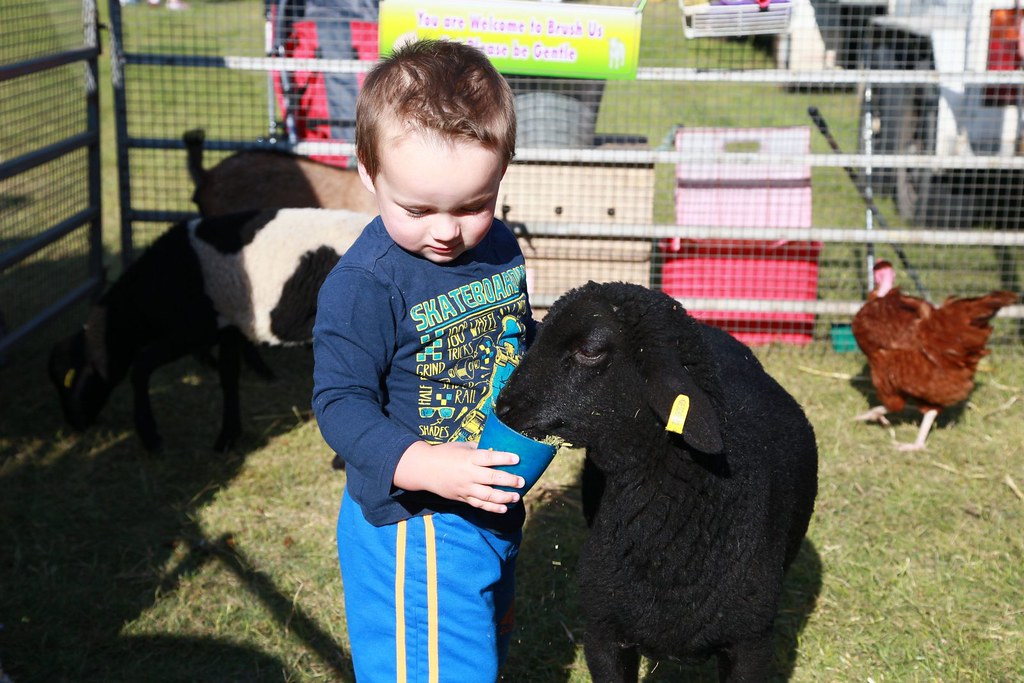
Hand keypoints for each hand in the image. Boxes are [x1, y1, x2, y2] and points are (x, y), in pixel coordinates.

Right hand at [393, 440, 524, 512]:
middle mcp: (468, 474)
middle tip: (522, 481)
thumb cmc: (444, 454)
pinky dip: (492, 508)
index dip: (504, 459)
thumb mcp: (461, 446)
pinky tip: (504, 508)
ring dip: (504, 497)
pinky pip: (479, 505)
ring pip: (488, 496)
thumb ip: (478, 448)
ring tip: (516, 496)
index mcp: (468, 458)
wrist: (423, 470)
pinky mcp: (462, 498)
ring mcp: (465, 488)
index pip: (489, 458)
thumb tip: (495, 448)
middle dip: (509, 481)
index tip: (517, 459)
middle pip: (492, 479)